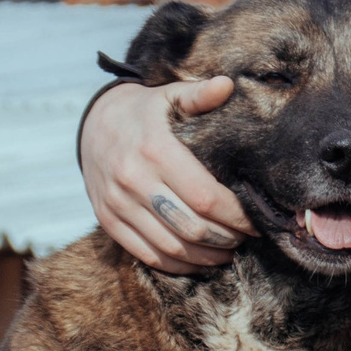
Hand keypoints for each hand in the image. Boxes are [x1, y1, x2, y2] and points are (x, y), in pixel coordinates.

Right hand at [80, 78, 251, 271]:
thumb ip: (199, 95)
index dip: (237, 216)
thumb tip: (228, 85)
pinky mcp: (107, 220)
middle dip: (227, 239)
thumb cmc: (144, 112)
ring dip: (207, 257)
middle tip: (246, 237)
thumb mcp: (168, 96)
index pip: (206, 197)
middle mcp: (132, 180)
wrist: (93, 124)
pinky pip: (147, 255)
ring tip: (229, 251)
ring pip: (172, 247)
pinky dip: (178, 265)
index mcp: (154, 150)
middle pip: (192, 228)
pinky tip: (200, 261)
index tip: (256, 221)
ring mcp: (117, 203)